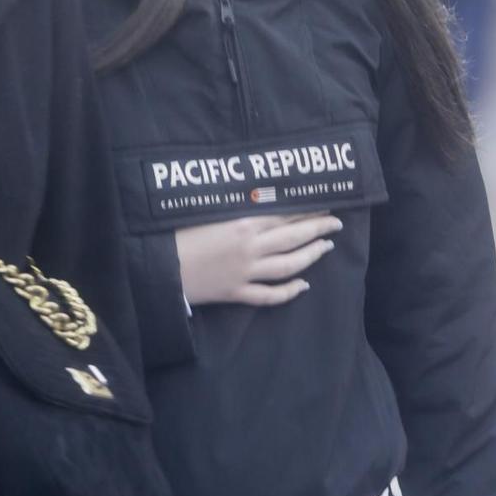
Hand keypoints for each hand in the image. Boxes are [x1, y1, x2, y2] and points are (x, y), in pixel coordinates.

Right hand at [173, 212, 340, 306]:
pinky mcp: (236, 293)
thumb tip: (257, 199)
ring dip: (311, 256)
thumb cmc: (175, 234)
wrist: (158, 268)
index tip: (326, 204)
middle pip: (293, 238)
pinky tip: (303, 286)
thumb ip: (233, 207)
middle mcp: (250, 248)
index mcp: (242, 224)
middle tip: (337, 223)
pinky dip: (288, 292)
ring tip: (327, 248)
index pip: (284, 216)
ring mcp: (245, 273)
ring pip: (288, 266)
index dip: (307, 210)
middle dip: (318, 229)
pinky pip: (269, 295)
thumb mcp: (206, 211)